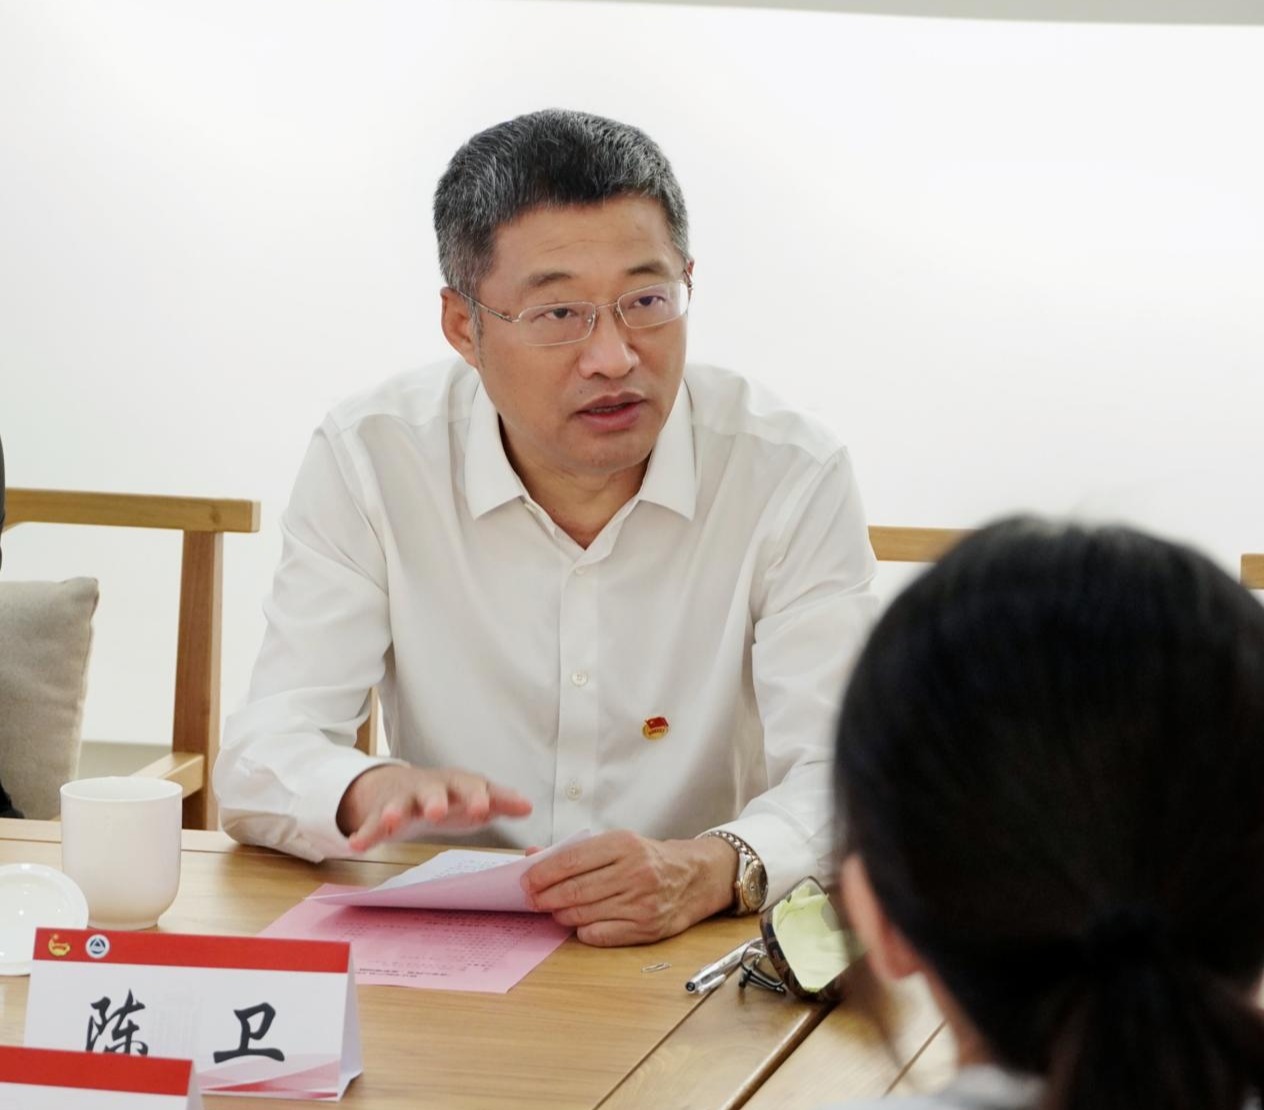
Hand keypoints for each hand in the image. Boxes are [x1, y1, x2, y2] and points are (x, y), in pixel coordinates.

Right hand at [337, 764, 532, 851]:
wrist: (403, 787)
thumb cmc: (450, 796)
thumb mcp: (475, 798)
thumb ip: (499, 801)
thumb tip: (527, 806)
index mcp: (457, 785)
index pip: (471, 786)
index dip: (477, 797)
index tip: (484, 808)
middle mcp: (430, 788)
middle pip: (433, 790)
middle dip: (434, 800)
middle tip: (437, 811)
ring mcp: (404, 799)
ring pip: (399, 804)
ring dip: (395, 811)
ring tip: (390, 821)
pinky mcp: (380, 813)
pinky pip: (371, 824)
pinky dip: (365, 833)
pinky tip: (356, 844)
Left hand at [520, 830, 736, 945]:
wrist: (693, 877)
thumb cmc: (649, 858)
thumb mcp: (617, 843)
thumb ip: (576, 851)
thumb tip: (533, 856)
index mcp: (624, 844)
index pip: (571, 860)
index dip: (542, 873)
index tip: (526, 881)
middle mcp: (634, 872)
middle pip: (574, 890)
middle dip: (545, 897)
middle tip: (532, 900)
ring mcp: (641, 902)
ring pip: (583, 913)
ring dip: (560, 914)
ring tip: (554, 910)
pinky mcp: (645, 927)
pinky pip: (600, 934)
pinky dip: (582, 930)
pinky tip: (579, 923)